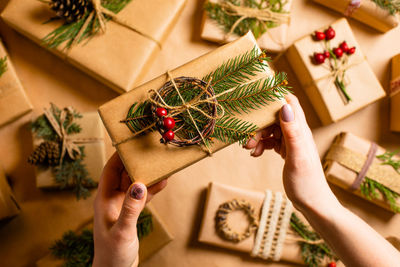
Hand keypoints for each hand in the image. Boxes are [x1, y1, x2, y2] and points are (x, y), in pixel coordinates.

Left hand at [93, 152, 167, 266]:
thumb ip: (131, 208)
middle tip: (151, 150)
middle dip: (136, 162)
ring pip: (135, 183)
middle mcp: (112, 199)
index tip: (132, 143)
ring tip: (161, 165)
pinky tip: (163, 183)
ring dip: (147, 175)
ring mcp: (121, 205)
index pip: (111, 170)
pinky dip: (151, 189)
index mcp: (104, 199)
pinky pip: (141, 196)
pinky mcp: (130, 213)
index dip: (119, 155)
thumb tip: (140, 184)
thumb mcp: (122, 231)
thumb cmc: (112, 254)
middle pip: (124, 173)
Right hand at [244, 94, 337, 211]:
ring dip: (258, 136)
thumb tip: (285, 106)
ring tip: (249, 149)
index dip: (274, 98)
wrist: (312, 204)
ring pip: (271, 129)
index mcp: (301, 130)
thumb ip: (292, 132)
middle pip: (275, 116)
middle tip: (247, 139)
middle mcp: (297, 132)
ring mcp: (291, 142)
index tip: (256, 101)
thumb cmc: (307, 183)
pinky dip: (261, 145)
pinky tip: (256, 154)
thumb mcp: (297, 157)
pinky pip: (271, 141)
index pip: (289, 102)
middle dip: (259, 123)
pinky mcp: (286, 151)